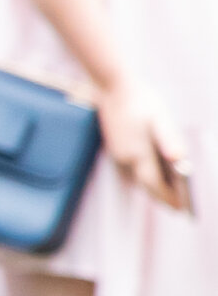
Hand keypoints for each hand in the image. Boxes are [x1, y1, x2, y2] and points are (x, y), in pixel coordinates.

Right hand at [97, 75, 194, 214]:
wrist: (113, 86)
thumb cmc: (141, 100)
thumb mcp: (160, 118)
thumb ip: (169, 140)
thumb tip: (179, 159)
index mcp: (138, 153)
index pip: (155, 184)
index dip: (169, 198)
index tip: (181, 209)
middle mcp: (125, 159)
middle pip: (146, 185)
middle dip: (162, 196)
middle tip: (178, 206)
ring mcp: (118, 155)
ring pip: (138, 178)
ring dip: (153, 187)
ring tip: (170, 192)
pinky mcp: (115, 149)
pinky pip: (131, 169)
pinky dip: (145, 176)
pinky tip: (155, 172)